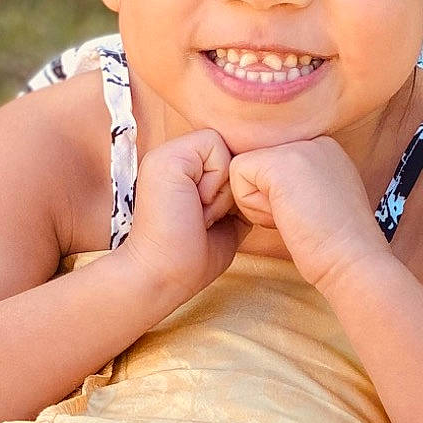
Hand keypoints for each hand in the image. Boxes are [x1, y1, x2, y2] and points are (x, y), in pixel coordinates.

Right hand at [120, 128, 242, 309]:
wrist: (162, 275)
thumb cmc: (191, 258)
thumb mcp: (226, 220)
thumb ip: (237, 195)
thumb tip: (260, 179)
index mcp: (182, 171)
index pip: (231, 159)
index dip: (233, 191)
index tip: (209, 220)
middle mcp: (173, 157)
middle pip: (232, 152)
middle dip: (230, 190)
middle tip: (203, 218)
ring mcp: (168, 154)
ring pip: (226, 148)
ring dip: (222, 189)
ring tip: (198, 213)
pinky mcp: (169, 156)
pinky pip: (216, 147)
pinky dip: (216, 181)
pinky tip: (196, 205)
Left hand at [228, 137, 386, 293]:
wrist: (353, 260)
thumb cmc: (334, 246)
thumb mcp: (315, 202)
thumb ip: (293, 184)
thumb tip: (261, 187)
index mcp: (323, 149)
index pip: (271, 163)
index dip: (276, 197)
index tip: (308, 215)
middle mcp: (313, 140)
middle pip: (257, 165)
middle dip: (266, 199)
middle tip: (300, 217)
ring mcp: (298, 146)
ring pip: (244, 168)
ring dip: (258, 204)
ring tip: (295, 217)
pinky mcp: (280, 162)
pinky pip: (237, 175)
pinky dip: (251, 205)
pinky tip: (283, 216)